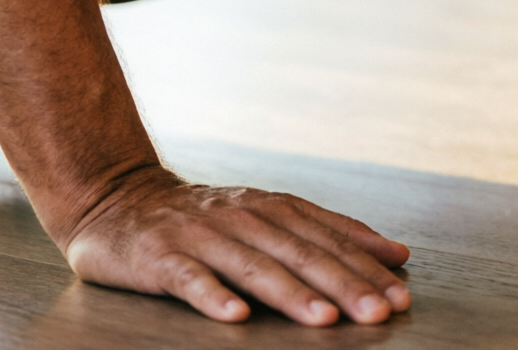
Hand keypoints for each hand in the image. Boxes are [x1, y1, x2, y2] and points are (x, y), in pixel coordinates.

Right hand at [61, 165, 412, 324]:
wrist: (116, 198)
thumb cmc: (203, 218)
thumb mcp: (269, 215)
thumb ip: (330, 233)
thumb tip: (398, 254)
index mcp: (271, 208)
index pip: (328, 237)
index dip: (366, 267)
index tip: (401, 295)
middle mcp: (240, 217)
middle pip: (299, 253)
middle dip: (342, 283)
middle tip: (378, 313)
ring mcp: (199, 237)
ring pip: (252, 266)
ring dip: (291, 294)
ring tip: (324, 319)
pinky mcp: (160, 258)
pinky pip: (189, 280)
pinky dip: (213, 296)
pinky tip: (236, 317)